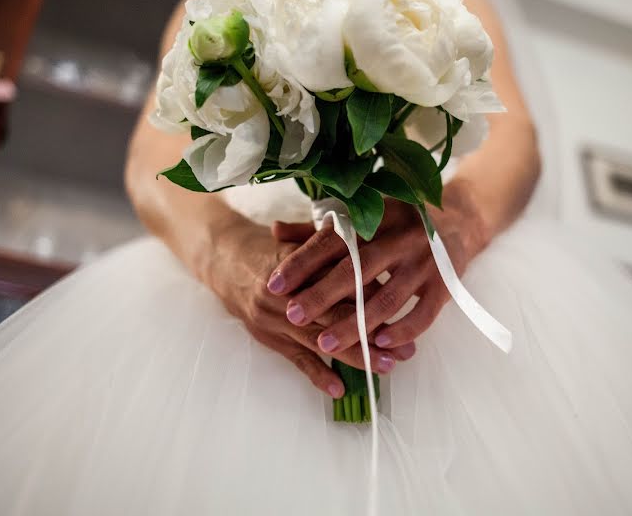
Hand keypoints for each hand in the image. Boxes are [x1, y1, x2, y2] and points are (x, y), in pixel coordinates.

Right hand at [197, 221, 414, 398]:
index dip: (374, 297)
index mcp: (302, 263)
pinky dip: (317, 374)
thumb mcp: (304, 241)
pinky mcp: (267, 336)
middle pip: (336, 316)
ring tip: (386, 367)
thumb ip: (336, 251)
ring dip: (355, 357)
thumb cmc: (275, 248)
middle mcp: (288, 293)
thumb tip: (381, 264)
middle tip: (406, 349)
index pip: (343, 283)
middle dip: (373, 334)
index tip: (404, 308)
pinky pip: (295, 359)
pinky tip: (339, 388)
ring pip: (320, 341)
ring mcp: (275, 318)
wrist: (225, 259)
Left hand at [267, 180, 489, 358]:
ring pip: (386, 299)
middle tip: (292, 316)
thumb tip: (275, 231)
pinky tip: (380, 345)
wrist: (458, 221)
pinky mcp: (445, 284)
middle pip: (356, 270)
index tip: (273, 285)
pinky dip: (402, 331)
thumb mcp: (363, 217)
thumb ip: (319, 229)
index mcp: (375, 217)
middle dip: (321, 296)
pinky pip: (423, 314)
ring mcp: (424, 261)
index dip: (302, 262)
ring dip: (354, 325)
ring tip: (325, 344)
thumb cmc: (398, 222)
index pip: (332, 241)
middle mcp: (399, 237)